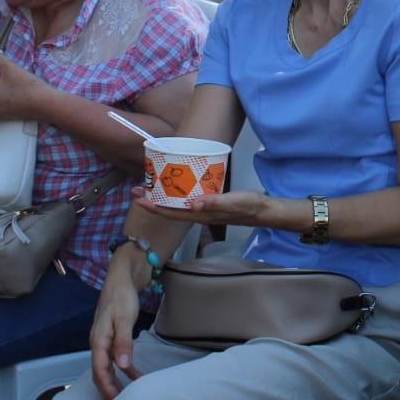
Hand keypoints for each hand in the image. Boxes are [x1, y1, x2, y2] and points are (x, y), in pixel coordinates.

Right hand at [89, 264, 144, 399]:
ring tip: (127, 395)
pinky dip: (122, 368)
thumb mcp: (124, 318)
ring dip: (115, 381)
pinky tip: (133, 374)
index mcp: (98, 340)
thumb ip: (123, 342)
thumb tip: (122, 366)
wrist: (121, 277)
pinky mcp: (112, 336)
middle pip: (100, 372)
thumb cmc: (122, 296)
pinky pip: (113, 358)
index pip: (99, 370)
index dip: (106, 387)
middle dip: (108, 389)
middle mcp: (98, 342)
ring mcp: (104, 340)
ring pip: (107, 367)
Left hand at [132, 186, 273, 226]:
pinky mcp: (210, 202)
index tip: (138, 198)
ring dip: (163, 197)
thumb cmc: (247, 206)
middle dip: (152, 201)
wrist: (262, 210)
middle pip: (170, 209)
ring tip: (151, 186)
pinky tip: (178, 185)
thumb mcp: (232, 201)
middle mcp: (199, 213)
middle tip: (137, 189)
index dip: (153, 207)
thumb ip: (214, 203)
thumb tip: (193, 204)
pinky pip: (188, 199)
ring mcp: (204, 209)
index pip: (171, 212)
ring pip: (178, 205)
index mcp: (200, 214)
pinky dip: (178, 193)